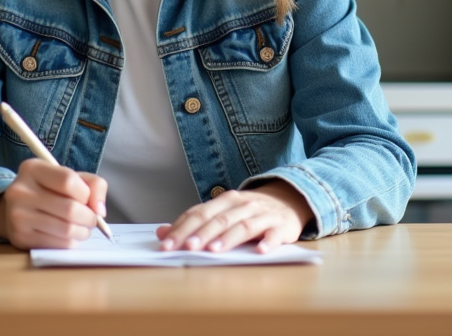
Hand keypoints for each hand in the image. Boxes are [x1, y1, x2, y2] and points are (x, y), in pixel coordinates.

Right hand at [0, 158, 107, 249]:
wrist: (17, 210)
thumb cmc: (50, 191)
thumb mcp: (70, 177)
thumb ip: (94, 185)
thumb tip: (100, 211)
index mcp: (33, 169)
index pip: (68, 181)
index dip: (86, 193)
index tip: (88, 199)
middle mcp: (20, 191)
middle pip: (70, 208)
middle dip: (89, 217)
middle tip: (92, 219)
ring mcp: (18, 216)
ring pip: (66, 229)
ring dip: (83, 231)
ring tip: (83, 228)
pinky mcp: (20, 238)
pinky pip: (58, 244)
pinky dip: (71, 242)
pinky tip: (69, 236)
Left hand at [155, 180, 312, 253]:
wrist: (289, 200)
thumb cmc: (249, 211)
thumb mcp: (222, 212)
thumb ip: (194, 223)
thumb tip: (162, 232)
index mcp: (225, 200)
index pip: (199, 213)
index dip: (182, 228)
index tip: (166, 244)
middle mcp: (243, 204)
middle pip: (219, 219)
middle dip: (201, 234)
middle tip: (187, 247)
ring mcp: (263, 215)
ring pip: (243, 226)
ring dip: (228, 238)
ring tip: (214, 250)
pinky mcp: (281, 226)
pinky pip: (274, 234)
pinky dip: (268, 242)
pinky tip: (260, 251)